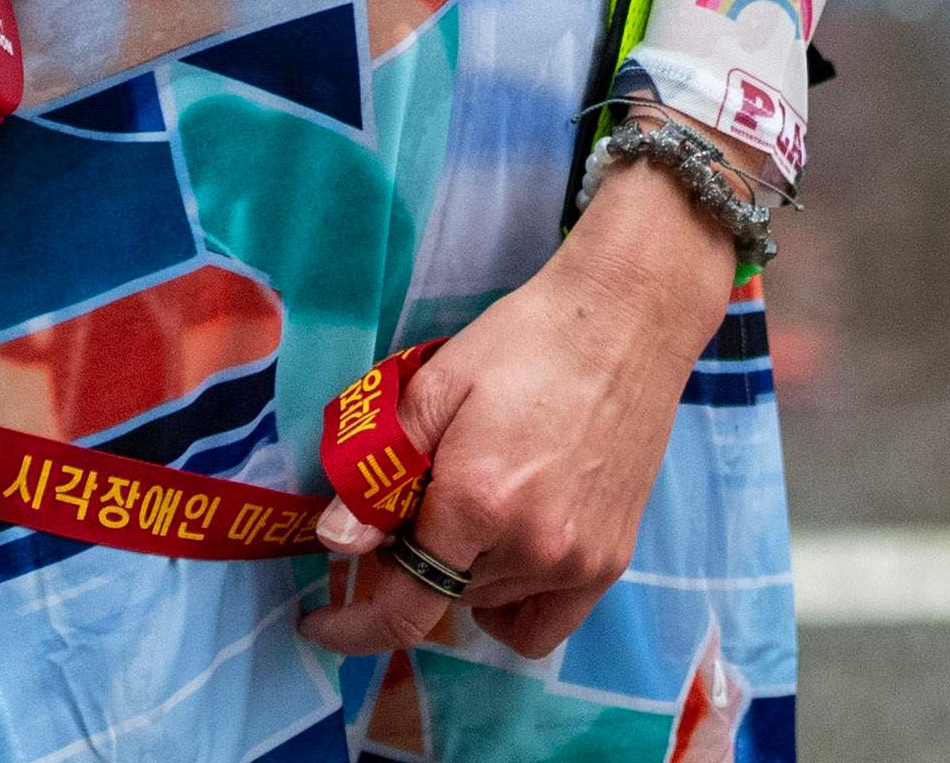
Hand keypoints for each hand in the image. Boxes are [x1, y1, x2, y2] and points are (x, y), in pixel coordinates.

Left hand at [299, 161, 728, 664]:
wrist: (627, 320)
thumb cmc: (526, 341)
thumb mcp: (437, 386)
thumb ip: (383, 470)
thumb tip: (335, 541)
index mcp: (478, 504)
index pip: (401, 611)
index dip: (352, 628)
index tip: (321, 622)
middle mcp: (532, 548)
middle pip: (441, 594)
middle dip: (410, 562)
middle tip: (414, 503)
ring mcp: (579, 563)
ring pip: (488, 602)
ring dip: (462, 571)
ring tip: (472, 503)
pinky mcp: (612, 561)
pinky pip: (546, 623)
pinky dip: (513, 604)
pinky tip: (505, 555)